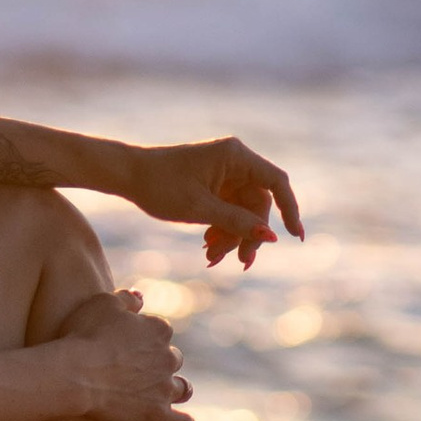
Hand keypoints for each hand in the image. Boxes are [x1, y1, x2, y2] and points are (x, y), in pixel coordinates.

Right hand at [51, 286, 192, 420]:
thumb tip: (141, 298)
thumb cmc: (85, 334)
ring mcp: (165, 388)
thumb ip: (126, 299)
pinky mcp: (157, 414)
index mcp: (158, 329)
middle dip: (160, 362)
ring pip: (183, 388)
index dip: (144, 336)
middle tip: (140, 368)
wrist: (76, 372)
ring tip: (166, 393)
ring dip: (177, 389)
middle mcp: (168, 357)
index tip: (129, 342)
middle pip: (172, 358)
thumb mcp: (103, 303)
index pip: (160, 330)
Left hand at [118, 135, 302, 269]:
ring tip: (212, 257)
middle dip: (249, 234)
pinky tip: (208, 246)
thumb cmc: (159, 185)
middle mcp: (234, 162)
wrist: (126, 176)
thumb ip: (237, 222)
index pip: (276, 182)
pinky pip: (229, 211)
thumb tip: (270, 237)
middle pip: (258, 203)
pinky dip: (221, 229)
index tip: (295, 236)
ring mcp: (224, 174)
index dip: (290, 208)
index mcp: (235, 156)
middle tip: (240, 263)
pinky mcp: (214, 185)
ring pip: (243, 211)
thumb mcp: (199, 209)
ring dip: (232, 236)